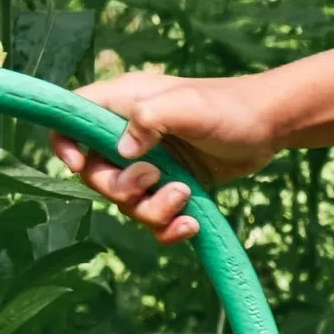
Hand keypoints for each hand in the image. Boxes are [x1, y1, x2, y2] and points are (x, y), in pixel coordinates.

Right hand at [67, 67, 296, 244]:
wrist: (269, 127)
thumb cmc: (228, 107)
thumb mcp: (187, 106)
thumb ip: (149, 120)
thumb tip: (122, 152)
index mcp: (122, 106)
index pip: (71, 119)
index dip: (64, 143)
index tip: (79, 164)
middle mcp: (129, 136)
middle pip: (95, 176)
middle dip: (121, 188)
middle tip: (155, 177)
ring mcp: (150, 165)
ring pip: (127, 204)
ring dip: (153, 210)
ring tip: (185, 195)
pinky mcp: (170, 189)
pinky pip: (154, 220)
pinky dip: (168, 228)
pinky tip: (191, 225)